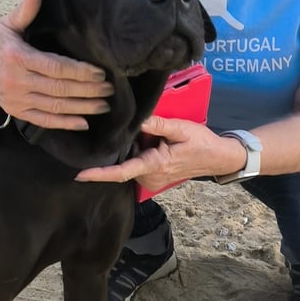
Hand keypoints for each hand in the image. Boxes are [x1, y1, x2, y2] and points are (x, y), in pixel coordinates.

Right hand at [0, 0, 113, 129]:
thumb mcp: (8, 22)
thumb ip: (26, 8)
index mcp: (18, 57)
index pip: (56, 68)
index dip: (80, 72)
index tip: (101, 73)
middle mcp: (16, 81)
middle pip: (59, 89)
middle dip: (88, 91)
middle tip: (110, 89)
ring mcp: (16, 99)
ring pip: (54, 106)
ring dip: (82, 108)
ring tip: (103, 106)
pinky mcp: (15, 111)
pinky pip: (43, 120)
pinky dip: (64, 123)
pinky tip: (83, 123)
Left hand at [75, 116, 247, 189]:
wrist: (218, 158)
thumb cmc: (201, 142)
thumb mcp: (180, 128)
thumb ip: (156, 124)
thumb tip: (135, 120)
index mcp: (154, 165)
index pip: (121, 172)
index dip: (99, 174)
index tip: (80, 174)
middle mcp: (150, 177)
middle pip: (124, 162)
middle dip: (124, 147)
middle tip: (141, 131)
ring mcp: (152, 180)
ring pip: (132, 163)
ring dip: (135, 148)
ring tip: (154, 135)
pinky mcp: (154, 178)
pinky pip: (139, 164)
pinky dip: (140, 152)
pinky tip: (152, 141)